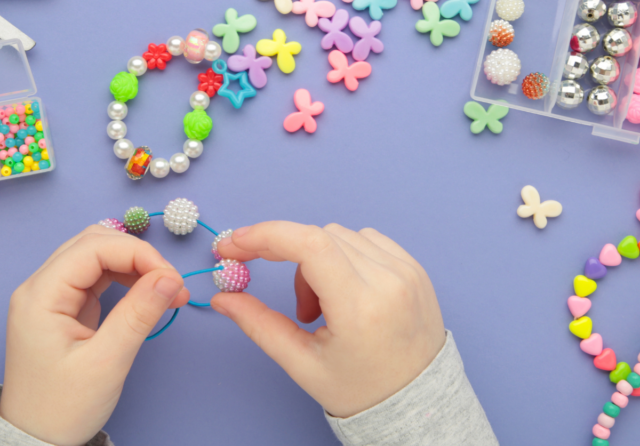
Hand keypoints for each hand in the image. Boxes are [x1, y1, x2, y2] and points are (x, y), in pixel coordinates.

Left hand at [0, 225, 189, 445]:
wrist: (35, 440)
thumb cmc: (62, 408)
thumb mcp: (106, 363)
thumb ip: (138, 315)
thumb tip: (170, 277)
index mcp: (39, 296)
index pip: (93, 248)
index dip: (138, 253)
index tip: (172, 279)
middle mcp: (40, 287)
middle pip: (93, 243)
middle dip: (137, 255)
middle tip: (171, 284)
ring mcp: (50, 296)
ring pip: (96, 256)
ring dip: (134, 265)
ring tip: (166, 290)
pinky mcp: (63, 307)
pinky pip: (97, 276)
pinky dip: (126, 279)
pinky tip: (148, 293)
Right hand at [211, 222, 444, 417]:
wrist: (418, 403)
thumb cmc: (362, 390)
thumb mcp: (303, 364)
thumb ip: (258, 325)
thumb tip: (221, 298)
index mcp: (361, 308)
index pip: (309, 245)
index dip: (265, 236)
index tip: (234, 245)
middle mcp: (389, 281)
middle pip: (319, 237)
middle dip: (289, 259)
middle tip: (293, 306)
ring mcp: (407, 271)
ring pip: (341, 235)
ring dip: (318, 261)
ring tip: (326, 310)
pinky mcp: (415, 267)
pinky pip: (366, 239)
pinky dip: (344, 256)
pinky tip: (345, 292)